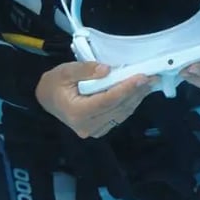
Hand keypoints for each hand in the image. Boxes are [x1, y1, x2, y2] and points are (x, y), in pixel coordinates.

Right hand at [35, 61, 157, 138]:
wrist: (46, 98)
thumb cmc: (54, 83)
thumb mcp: (65, 71)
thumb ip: (85, 69)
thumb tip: (107, 70)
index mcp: (77, 113)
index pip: (107, 101)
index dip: (126, 89)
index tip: (141, 77)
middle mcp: (87, 126)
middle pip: (118, 108)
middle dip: (136, 92)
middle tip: (153, 77)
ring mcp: (94, 130)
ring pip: (121, 113)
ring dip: (137, 98)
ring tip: (150, 83)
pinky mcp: (99, 129)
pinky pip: (119, 116)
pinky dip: (130, 103)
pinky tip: (139, 92)